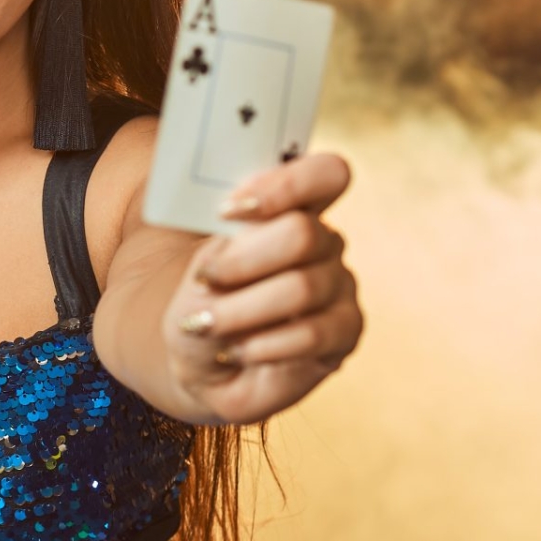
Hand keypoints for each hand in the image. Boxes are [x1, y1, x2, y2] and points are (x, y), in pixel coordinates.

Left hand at [162, 152, 363, 424]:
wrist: (201, 365)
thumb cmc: (200, 307)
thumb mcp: (194, 270)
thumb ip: (218, 242)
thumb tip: (239, 229)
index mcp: (291, 211)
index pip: (323, 175)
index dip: (284, 187)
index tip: (227, 211)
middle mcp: (323, 243)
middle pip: (303, 233)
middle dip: (242, 262)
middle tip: (204, 282)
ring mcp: (340, 286)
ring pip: (302, 287)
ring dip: (241, 311)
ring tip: (206, 325)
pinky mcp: (346, 332)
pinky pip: (313, 334)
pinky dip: (262, 345)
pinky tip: (236, 350)